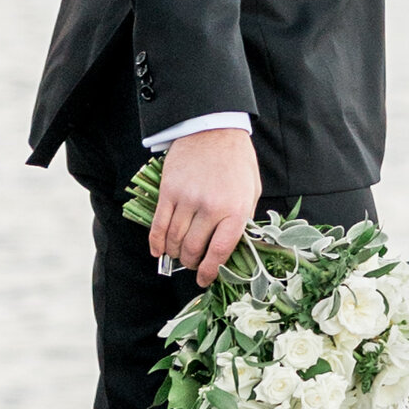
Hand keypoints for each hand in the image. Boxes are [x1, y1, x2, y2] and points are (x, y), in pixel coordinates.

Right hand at [145, 127, 260, 286]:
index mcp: (235, 209)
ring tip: (179, 256)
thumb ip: (243, 218)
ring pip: (175, 240)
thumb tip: (233, 247)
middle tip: (192, 265)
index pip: (220, 251)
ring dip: (175, 254)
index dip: (210, 271)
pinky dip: (156, 242)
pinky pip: (159, 224)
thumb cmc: (237, 159)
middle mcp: (210, 207)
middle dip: (191, 263)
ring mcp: (187, 199)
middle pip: (194, 249)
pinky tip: (158, 251)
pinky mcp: (169, 191)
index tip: (205, 280)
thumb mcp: (251, 189)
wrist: (214, 127)